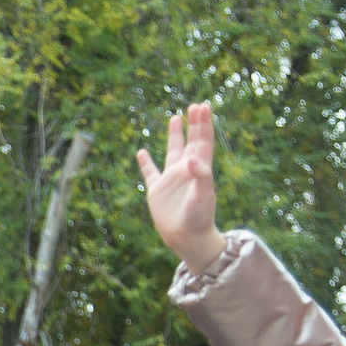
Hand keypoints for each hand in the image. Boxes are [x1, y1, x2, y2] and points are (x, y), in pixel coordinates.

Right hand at [135, 103, 226, 268]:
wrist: (188, 239)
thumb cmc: (200, 219)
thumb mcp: (204, 197)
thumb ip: (201, 177)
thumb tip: (191, 159)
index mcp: (199, 169)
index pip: (203, 142)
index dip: (203, 124)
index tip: (203, 107)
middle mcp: (186, 171)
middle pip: (191, 142)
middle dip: (194, 124)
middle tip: (195, 106)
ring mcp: (172, 180)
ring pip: (173, 151)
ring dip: (175, 135)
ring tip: (175, 117)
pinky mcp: (157, 190)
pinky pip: (150, 173)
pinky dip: (145, 162)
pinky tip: (141, 152)